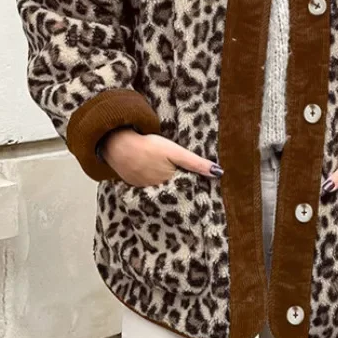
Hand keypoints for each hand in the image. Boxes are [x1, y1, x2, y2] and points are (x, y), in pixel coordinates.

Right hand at [99, 130, 223, 186]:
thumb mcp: (176, 151)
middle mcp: (157, 190)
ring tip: (174, 187)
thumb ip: (196, 163)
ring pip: (159, 192)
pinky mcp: (133, 185)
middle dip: (181, 192)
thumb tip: (218, 173)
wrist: (119, 145)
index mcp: (170, 182)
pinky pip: (146, 190)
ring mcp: (143, 189)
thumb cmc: (149, 146)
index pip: (186, 188)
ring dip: (166, 190)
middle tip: (188, 190)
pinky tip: (154, 180)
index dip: (194, 187)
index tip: (203, 191)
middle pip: (173, 192)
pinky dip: (152, 187)